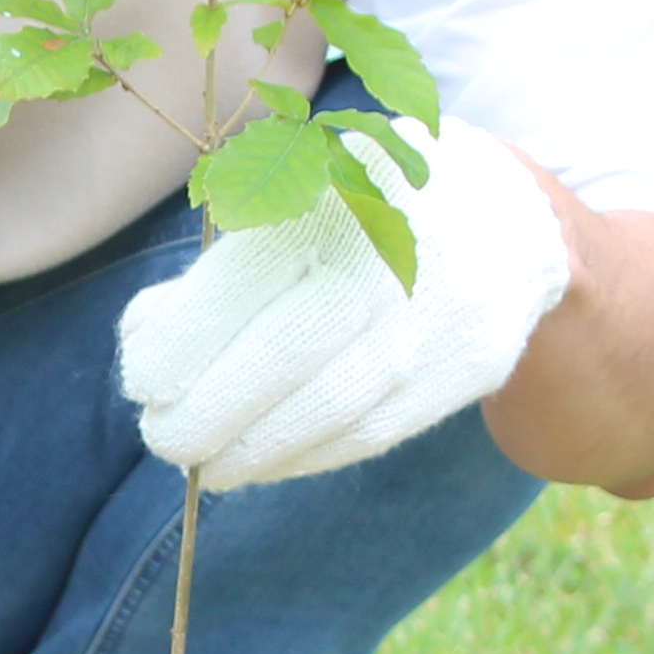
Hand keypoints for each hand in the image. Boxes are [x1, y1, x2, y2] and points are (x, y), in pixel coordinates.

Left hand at [117, 111, 576, 489]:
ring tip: (208, 467)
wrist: (511, 217)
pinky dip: (306, 456)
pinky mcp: (468, 366)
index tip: (143, 383)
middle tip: (162, 437)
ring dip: (255, 450)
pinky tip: (264, 462)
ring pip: (333, 405)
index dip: (183, 344)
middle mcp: (395, 248)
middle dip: (209, 412)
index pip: (245, 279)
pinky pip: (374, 430)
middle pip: (287, 351)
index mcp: (336, 186)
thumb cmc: (361, 208)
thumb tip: (144, 339)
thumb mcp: (296, 196)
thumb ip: (221, 262)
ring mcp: (440, 311)